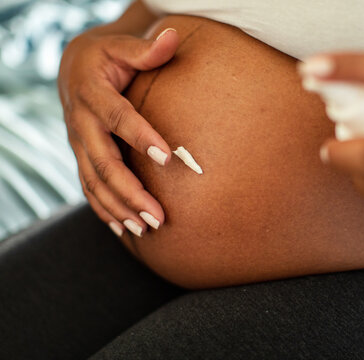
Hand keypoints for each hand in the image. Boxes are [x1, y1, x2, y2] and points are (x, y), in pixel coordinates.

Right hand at [58, 27, 179, 236]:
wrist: (73, 70)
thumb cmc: (105, 58)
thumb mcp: (120, 46)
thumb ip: (146, 49)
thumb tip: (173, 39)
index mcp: (93, 93)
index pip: (117, 117)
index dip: (140, 136)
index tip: (167, 158)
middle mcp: (82, 123)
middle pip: (103, 162)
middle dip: (130, 192)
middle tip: (158, 216)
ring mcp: (78, 144)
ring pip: (94, 182)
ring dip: (119, 208)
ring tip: (146, 229)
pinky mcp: (81, 157)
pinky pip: (88, 188)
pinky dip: (104, 211)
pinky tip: (124, 229)